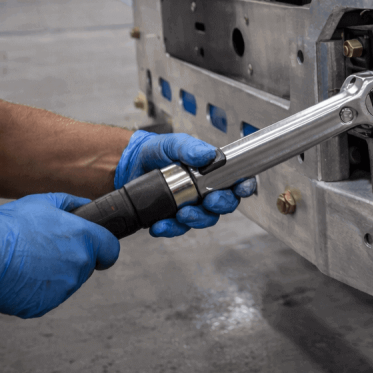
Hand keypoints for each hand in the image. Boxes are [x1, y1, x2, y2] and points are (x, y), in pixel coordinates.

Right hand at [0, 193, 119, 318]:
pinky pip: (49, 296)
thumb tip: (87, 205)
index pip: (111, 250)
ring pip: (68, 281)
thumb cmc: (10, 227)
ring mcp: (64, 288)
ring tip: (28, 261)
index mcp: (84, 238)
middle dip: (73, 258)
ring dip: (55, 273)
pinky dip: (38, 289)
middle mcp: (80, 265)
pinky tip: (21, 276)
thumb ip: (72, 204)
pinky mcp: (46, 305)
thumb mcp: (43, 202)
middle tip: (46, 249)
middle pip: (87, 265)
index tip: (96, 249)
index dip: (104, 248)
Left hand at [116, 130, 256, 237]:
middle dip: (220, 205)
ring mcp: (192, 205)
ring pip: (206, 219)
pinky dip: (171, 228)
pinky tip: (161, 224)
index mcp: (212, 171)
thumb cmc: (156, 152)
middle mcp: (206, 190)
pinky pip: (179, 229)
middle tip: (209, 201)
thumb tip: (207, 155)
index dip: (245, 186)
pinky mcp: (174, 218)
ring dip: (197, 219)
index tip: (241, 188)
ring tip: (181, 213)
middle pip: (226, 204)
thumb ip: (189, 147)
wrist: (128, 166)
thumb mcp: (172, 144)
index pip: (238, 181)